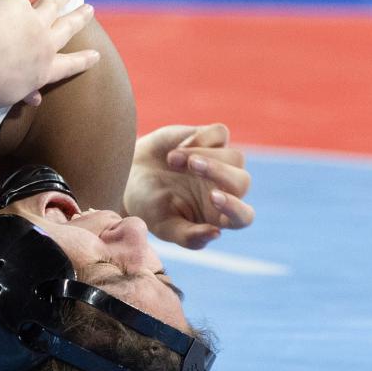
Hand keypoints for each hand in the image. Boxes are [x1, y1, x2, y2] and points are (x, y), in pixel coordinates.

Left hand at [0, 0, 98, 107]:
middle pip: (66, 28)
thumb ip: (23, 92)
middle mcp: (44, 44)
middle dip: (79, 18)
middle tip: (89, 9)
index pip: (68, 66)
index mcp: (43, 71)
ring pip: (53, 3)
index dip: (83, 60)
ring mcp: (32, 20)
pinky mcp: (15, 2)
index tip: (96, 54)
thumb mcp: (7, 97)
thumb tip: (34, 99)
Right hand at [123, 123, 253, 248]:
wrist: (128, 173)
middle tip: (191, 166)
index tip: (213, 197)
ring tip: (171, 160)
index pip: (243, 217)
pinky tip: (176, 148)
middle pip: (242, 181)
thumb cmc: (147, 205)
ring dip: (204, 156)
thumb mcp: (163, 225)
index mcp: (218, 216)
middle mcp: (224, 189)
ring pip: (235, 157)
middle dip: (219, 172)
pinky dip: (200, 139)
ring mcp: (220, 163)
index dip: (235, 208)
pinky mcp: (210, 139)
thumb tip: (216, 233)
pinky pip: (220, 133)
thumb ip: (188, 237)